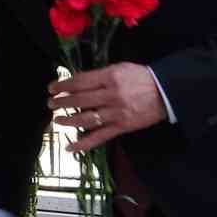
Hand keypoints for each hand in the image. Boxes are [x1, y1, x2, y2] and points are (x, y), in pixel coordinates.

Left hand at [49, 62, 166, 152]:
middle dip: (62, 102)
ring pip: (86, 118)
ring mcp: (115, 113)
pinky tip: (70, 147)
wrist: (166, 92)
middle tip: (50, 103)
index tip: (52, 88)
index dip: (63, 85)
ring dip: (68, 120)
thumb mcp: (121, 68)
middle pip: (80, 99)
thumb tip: (78, 81)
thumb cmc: (142, 77)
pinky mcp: (121, 127)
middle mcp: (111, 95)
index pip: (80, 82)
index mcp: (110, 77)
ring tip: (57, 120)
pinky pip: (99, 137)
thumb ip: (100, 75)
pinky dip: (83, 144)